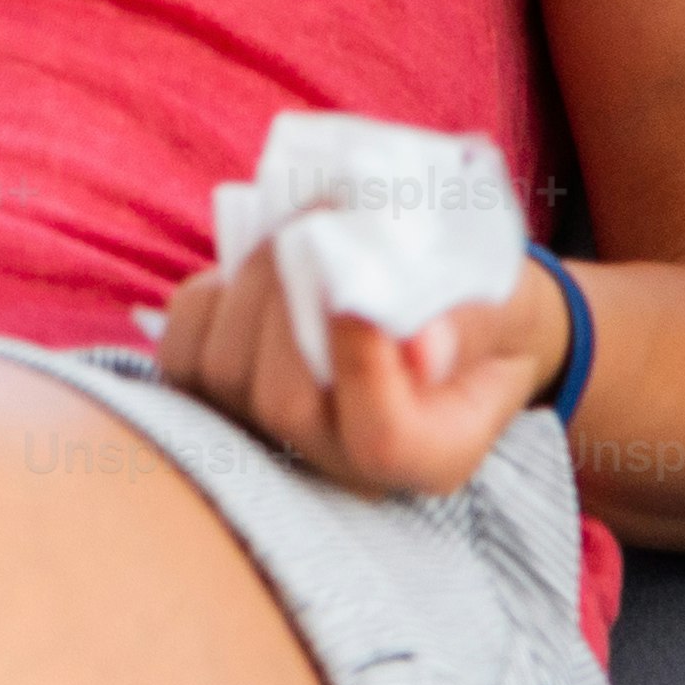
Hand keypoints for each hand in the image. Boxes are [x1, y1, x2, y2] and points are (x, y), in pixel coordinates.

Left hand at [148, 235, 564, 500]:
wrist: (445, 313)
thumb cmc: (482, 308)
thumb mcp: (504, 308)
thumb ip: (470, 326)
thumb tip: (418, 347)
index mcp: (430, 456)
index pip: (379, 440)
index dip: (360, 361)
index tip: (361, 285)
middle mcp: (344, 467)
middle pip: (282, 403)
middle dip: (290, 297)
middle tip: (320, 216)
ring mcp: (272, 440)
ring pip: (222, 373)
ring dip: (250, 283)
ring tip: (295, 226)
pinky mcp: (217, 406)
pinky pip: (181, 356)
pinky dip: (208, 297)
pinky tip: (255, 267)